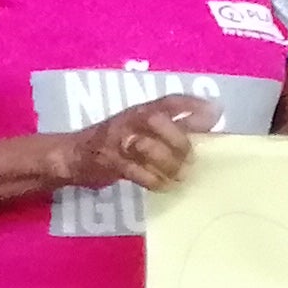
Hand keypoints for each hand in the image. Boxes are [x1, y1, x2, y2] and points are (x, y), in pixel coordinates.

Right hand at [55, 95, 216, 193]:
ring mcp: (116, 140)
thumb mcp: (145, 129)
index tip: (215, 111)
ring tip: (181, 176)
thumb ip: (177, 125)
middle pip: (155, 120)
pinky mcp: (107, 161)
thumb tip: (214, 118)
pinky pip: (133, 170)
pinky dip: (153, 180)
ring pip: (144, 145)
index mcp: (141, 111)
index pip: (168, 101)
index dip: (192, 103)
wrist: (73, 155)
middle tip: (191, 158)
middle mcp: (128, 121)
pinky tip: (165, 186)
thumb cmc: (118, 142)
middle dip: (177, 138)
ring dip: (167, 162)